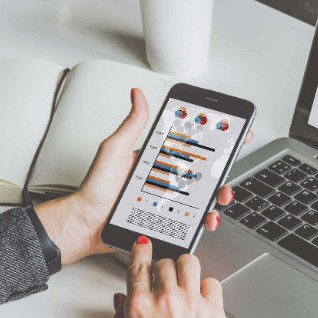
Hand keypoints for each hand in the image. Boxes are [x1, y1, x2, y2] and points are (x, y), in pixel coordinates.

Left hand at [33, 88, 251, 265]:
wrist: (86, 222)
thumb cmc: (96, 188)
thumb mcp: (115, 148)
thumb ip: (132, 124)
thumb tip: (137, 95)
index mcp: (155, 159)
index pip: (190, 145)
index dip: (213, 139)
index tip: (231, 132)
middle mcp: (164, 179)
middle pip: (203, 171)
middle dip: (223, 169)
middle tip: (227, 167)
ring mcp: (167, 201)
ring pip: (203, 197)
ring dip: (218, 195)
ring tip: (220, 195)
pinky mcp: (167, 221)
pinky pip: (191, 220)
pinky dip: (204, 219)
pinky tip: (206, 218)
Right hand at [111, 236, 235, 317]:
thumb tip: (120, 302)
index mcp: (139, 308)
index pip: (138, 265)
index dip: (140, 250)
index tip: (142, 245)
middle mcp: (165, 299)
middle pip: (164, 262)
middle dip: (162, 267)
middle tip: (164, 279)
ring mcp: (192, 302)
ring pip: (189, 263)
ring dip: (184, 268)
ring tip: (184, 280)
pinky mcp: (214, 309)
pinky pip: (212, 282)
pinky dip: (206, 286)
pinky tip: (201, 298)